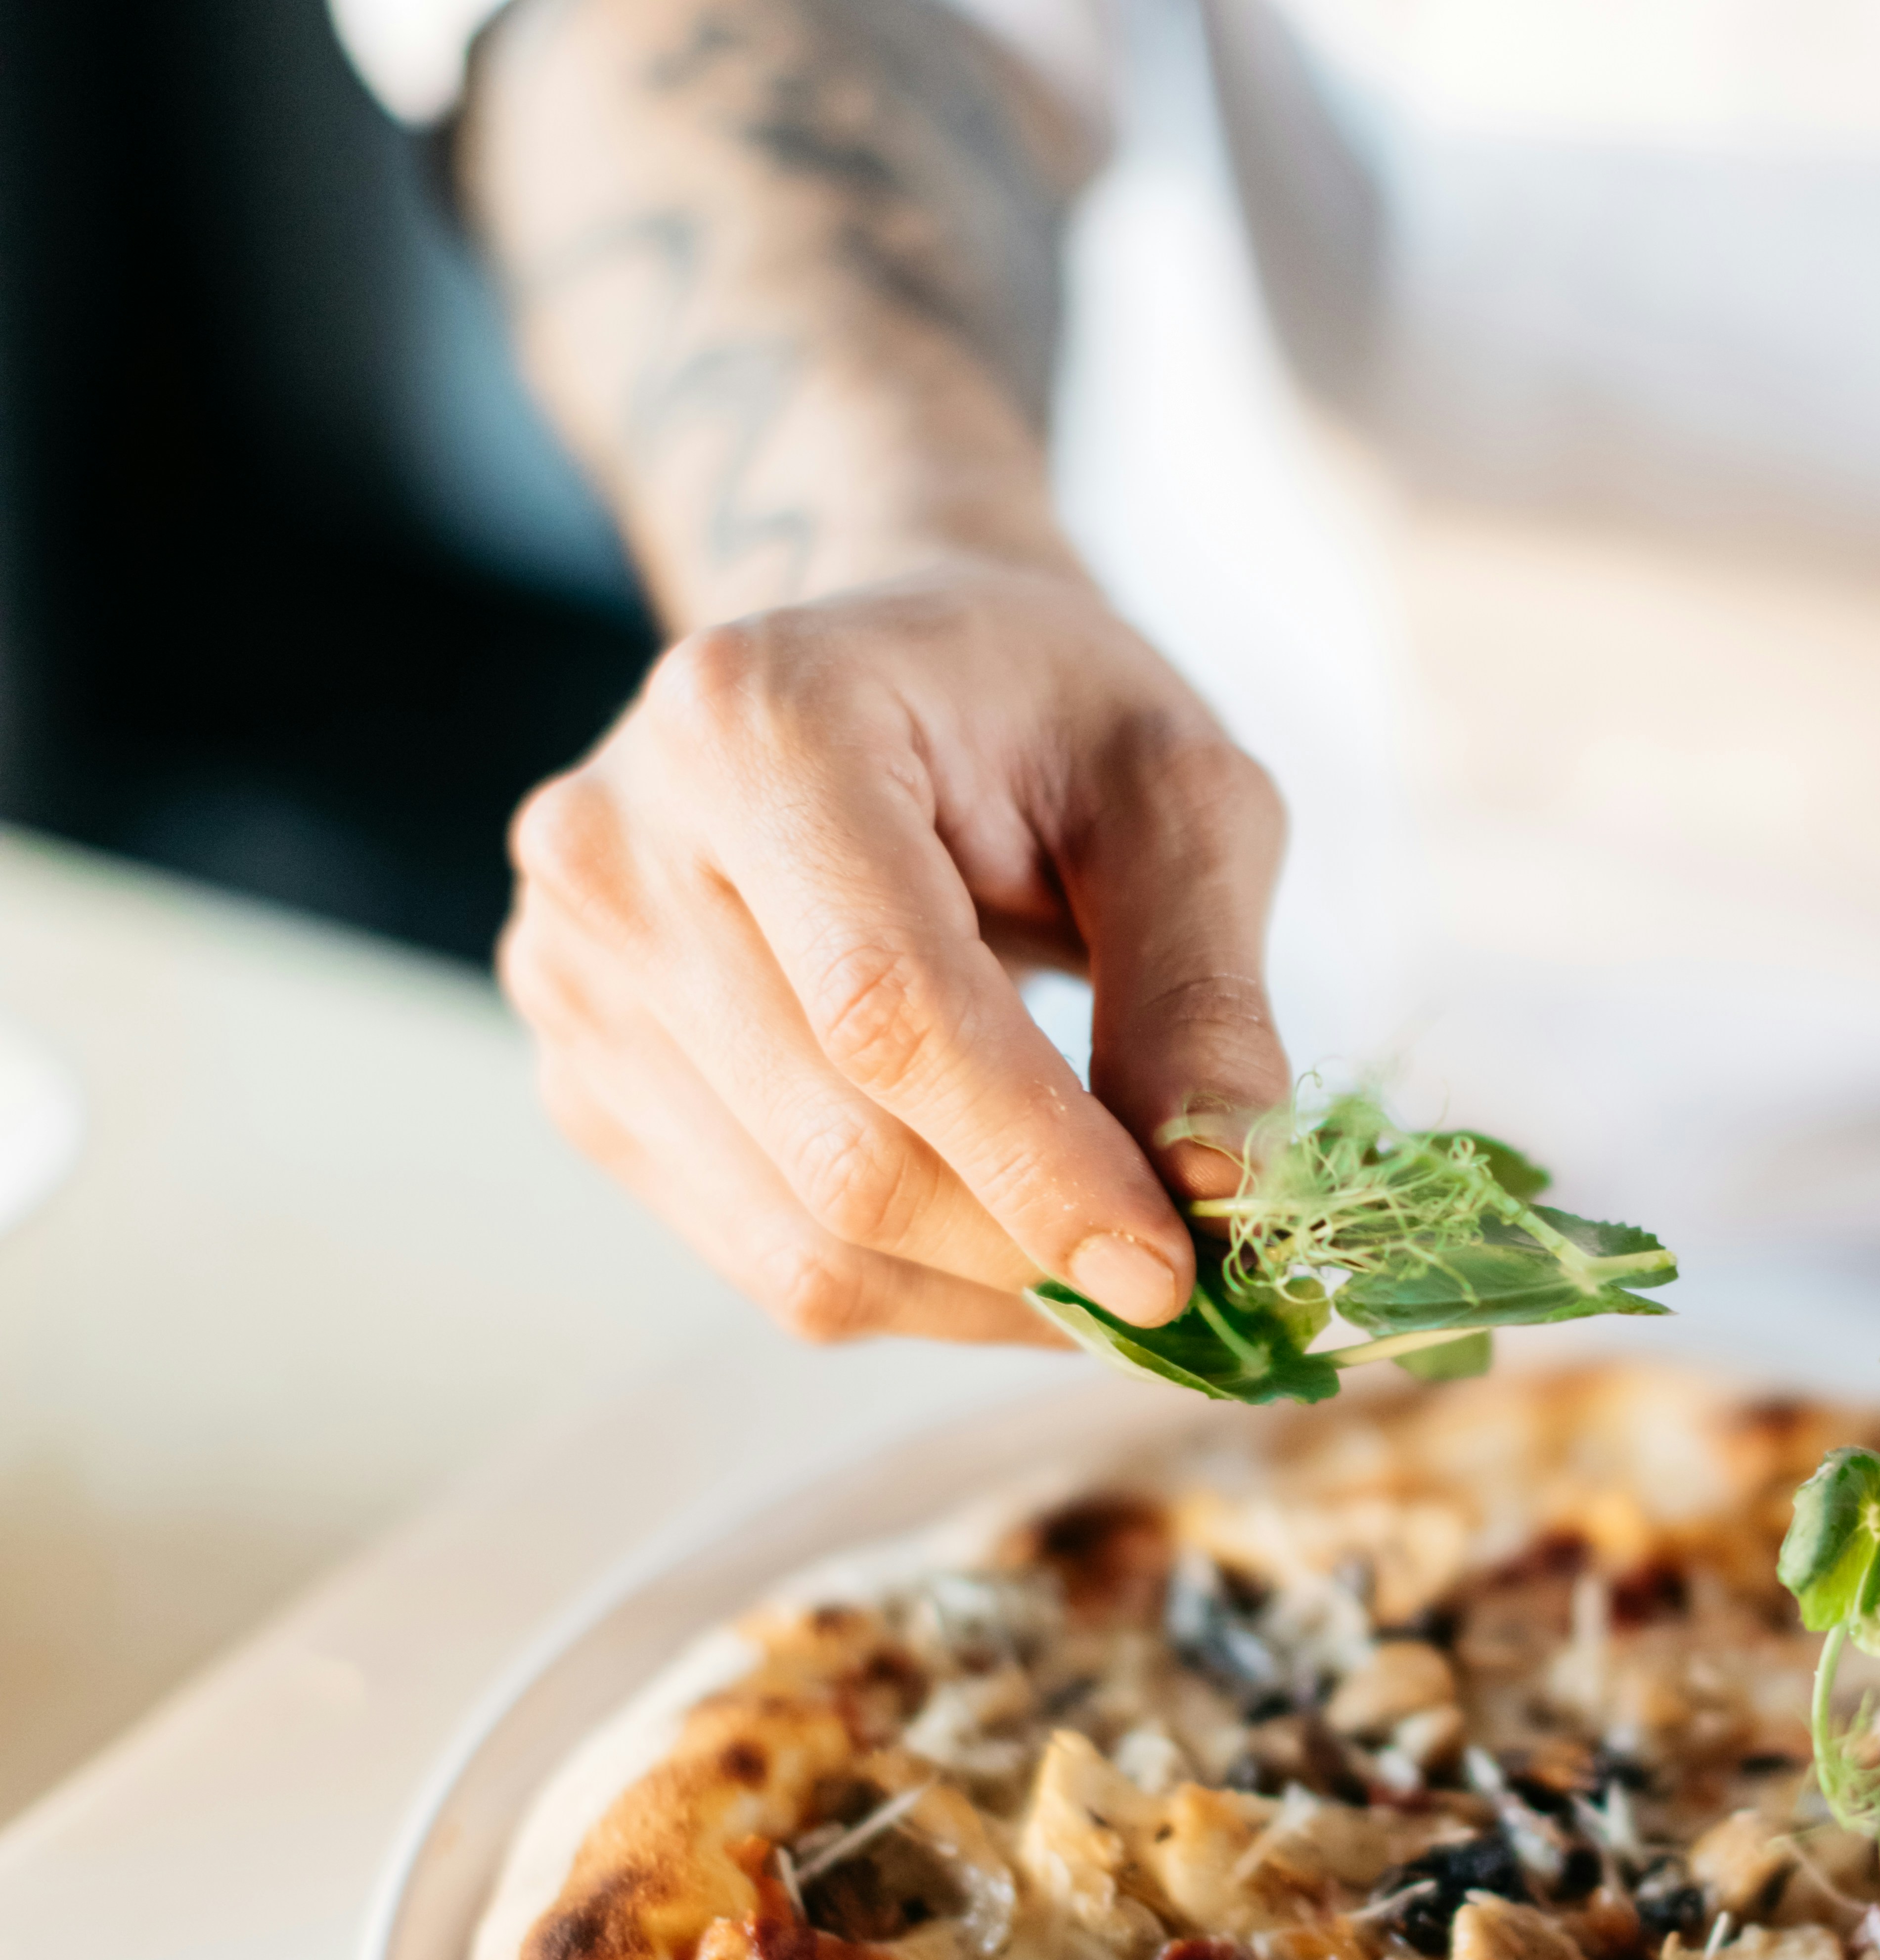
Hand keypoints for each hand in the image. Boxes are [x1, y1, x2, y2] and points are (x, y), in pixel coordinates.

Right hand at [501, 557, 1288, 1341]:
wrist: (891, 671)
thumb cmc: (1045, 714)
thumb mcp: (1177, 794)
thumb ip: (1204, 988)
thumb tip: (1225, 1193)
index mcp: (757, 720)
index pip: (889, 1009)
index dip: (1039, 1164)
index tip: (1175, 1271)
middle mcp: (619, 846)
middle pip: (842, 1149)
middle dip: (1031, 1247)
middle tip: (1178, 1281)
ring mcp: (574, 971)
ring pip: (802, 1240)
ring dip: (985, 1288)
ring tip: (1102, 1246)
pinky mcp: (582, 1074)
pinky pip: (764, 1256)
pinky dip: (915, 1283)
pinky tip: (999, 1222)